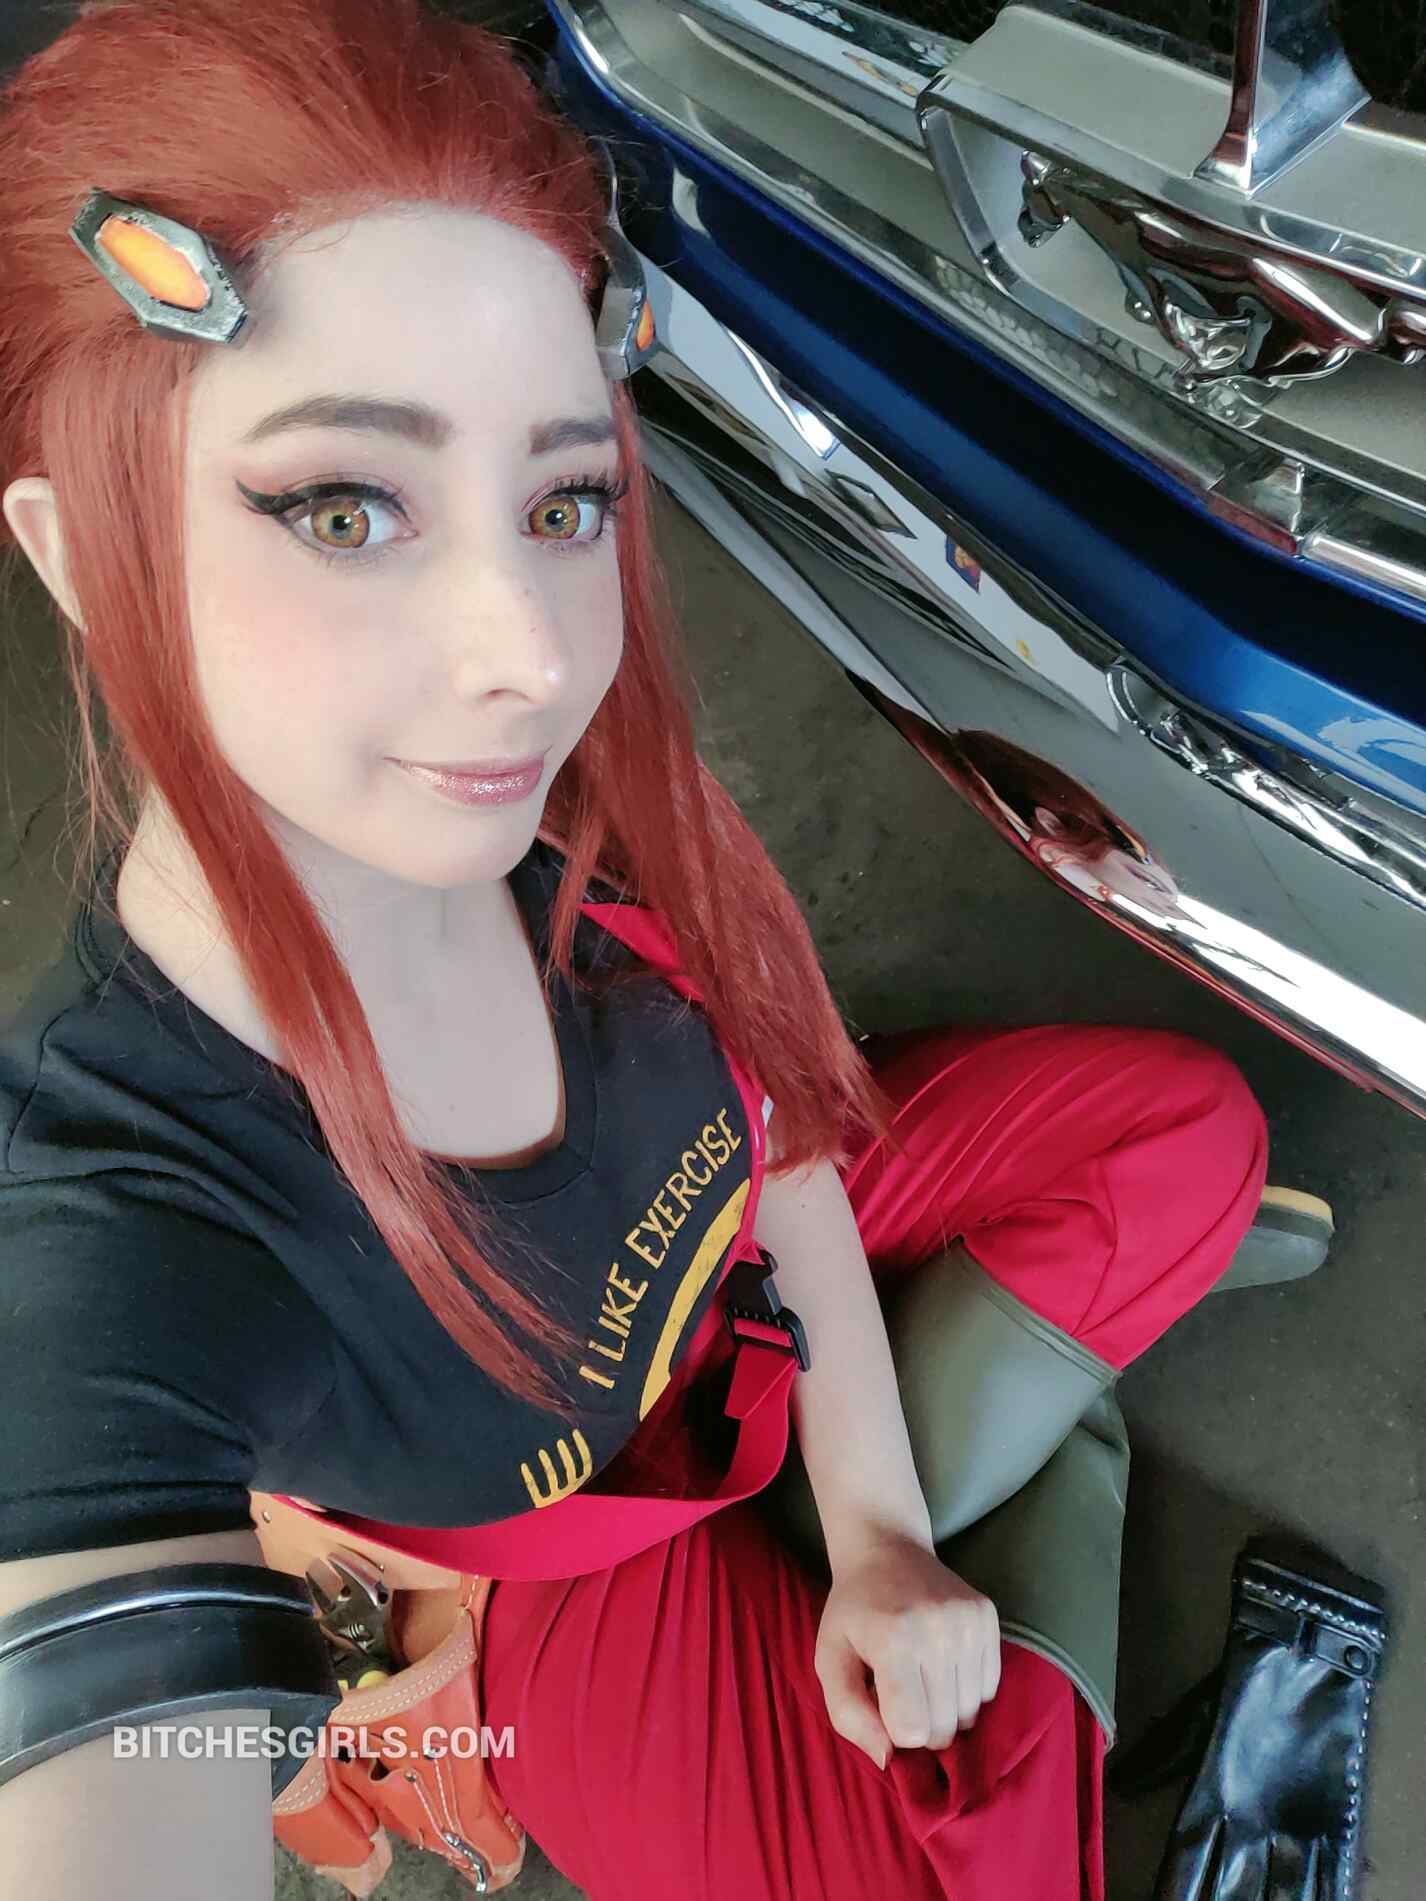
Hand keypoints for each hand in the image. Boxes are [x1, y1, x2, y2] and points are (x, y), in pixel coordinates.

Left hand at [813, 1530, 1000, 1770]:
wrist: (886, 1549)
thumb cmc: (853, 1612)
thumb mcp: (829, 1660)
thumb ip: (848, 1715)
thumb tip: (888, 1760)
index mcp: (893, 1639)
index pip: (912, 1730)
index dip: (894, 1729)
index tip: (881, 1701)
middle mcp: (938, 1629)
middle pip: (945, 1727)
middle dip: (921, 1726)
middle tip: (900, 1692)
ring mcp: (968, 1621)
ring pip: (971, 1713)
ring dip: (945, 1711)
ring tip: (920, 1678)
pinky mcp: (987, 1616)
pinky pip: (988, 1688)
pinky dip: (966, 1690)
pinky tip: (942, 1664)